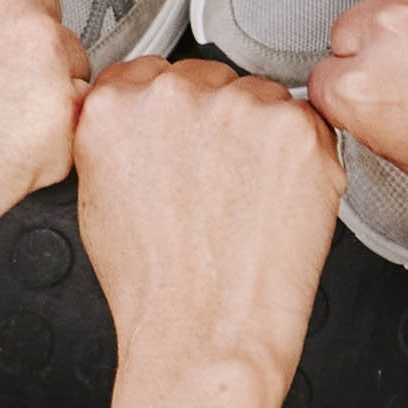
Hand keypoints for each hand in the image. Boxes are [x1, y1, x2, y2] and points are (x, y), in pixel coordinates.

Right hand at [71, 58, 338, 400]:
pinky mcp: (295, 127)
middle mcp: (173, 94)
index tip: (187, 139)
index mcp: (115, 106)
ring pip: (260, 99)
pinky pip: (307, 124)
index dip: (176, 114)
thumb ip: (119, 142)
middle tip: (222, 182)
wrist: (204, 333)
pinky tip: (278, 202)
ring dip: (263, 138)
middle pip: (210, 79)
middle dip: (220, 123)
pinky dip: (302, 159)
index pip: (151, 74)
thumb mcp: (100, 200)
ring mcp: (238, 106)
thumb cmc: (155, 285)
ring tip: (248, 201)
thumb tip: (143, 126)